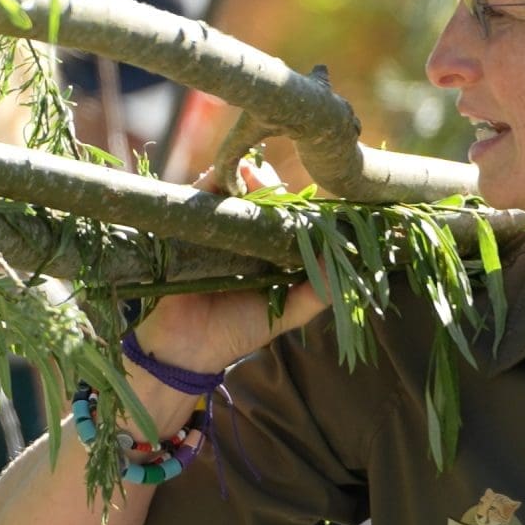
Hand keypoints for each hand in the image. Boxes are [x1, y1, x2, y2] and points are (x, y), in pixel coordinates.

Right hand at [131, 154, 328, 388]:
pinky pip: (196, 201)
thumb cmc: (235, 333)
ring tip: (245, 174)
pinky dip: (208, 184)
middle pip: (255, 199)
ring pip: (228, 193)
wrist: (186, 349)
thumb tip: (340, 265)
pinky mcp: (184, 231)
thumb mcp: (283, 315)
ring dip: (237, 177)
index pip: (283, 219)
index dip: (292, 204)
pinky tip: (219, 178)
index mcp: (265, 255)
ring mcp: (212, 234)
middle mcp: (239, 240)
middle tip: (266, 181)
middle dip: (264, 184)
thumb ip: (315, 295)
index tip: (299, 195)